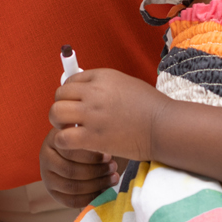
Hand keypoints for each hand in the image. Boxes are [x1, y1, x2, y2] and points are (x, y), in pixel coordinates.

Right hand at [39, 127, 119, 207]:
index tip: (109, 156)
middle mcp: (45, 156)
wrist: (82, 151)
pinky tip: (104, 191)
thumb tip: (105, 142)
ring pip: (71, 186)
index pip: (69, 150)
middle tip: (113, 168)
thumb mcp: (88, 130)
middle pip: (70, 170)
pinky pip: (71, 200)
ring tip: (113, 178)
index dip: (91, 156)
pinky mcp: (53, 191)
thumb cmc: (90, 139)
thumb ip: (92, 134)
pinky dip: (90, 198)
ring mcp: (47, 175)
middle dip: (96, 171)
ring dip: (96, 185)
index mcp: (53, 138)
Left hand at [49, 68, 164, 162]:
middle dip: (61, 107)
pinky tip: (74, 145)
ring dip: (58, 123)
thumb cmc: (151, 108)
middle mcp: (94, 92)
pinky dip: (63, 142)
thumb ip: (104, 86)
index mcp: (102, 76)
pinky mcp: (93, 137)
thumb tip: (84, 91)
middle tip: (69, 119)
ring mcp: (92, 114)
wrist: (165, 127)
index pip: (70, 80)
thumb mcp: (126, 85)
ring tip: (69, 131)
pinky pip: (63, 137)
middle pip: (59, 95)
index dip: (70, 94)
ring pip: (56, 113)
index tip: (75, 104)